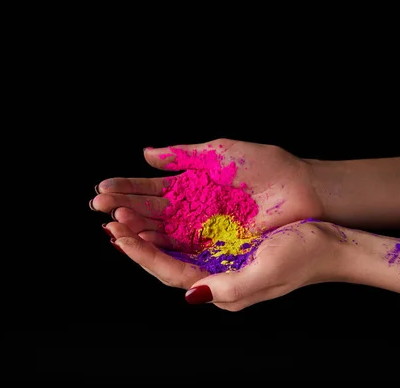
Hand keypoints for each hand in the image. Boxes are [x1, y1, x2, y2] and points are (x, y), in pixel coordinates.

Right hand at [92, 139, 321, 249]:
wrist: (300, 187)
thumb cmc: (265, 165)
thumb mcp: (219, 152)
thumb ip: (182, 154)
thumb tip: (145, 153)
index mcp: (192, 184)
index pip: (152, 188)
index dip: (127, 188)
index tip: (102, 188)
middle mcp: (193, 209)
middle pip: (151, 211)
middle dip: (124, 208)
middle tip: (98, 207)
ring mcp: (203, 228)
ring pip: (162, 231)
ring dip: (136, 227)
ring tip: (113, 222)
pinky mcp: (215, 245)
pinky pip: (182, 247)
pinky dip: (159, 244)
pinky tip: (138, 238)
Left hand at [104, 219, 344, 310]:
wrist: (330, 245)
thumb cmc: (303, 257)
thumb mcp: (267, 272)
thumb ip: (230, 287)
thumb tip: (193, 294)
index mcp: (223, 289)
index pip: (171, 274)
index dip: (143, 256)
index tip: (119, 235)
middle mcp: (217, 278)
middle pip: (166, 263)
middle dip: (137, 244)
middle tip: (111, 222)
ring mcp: (222, 263)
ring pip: (175, 250)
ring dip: (149, 234)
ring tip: (124, 216)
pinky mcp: (228, 248)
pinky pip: (191, 239)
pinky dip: (170, 229)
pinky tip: (156, 218)